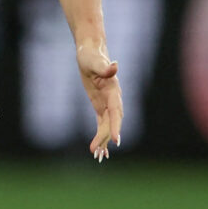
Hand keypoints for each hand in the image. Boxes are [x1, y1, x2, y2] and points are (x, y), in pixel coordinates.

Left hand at [79, 43, 122, 160]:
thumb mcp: (94, 60)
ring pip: (107, 126)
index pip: (116, 111)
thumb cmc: (91, 55)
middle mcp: (113, 99)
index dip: (116, 125)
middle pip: (112, 122)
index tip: (116, 139)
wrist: (91, 52)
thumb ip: (104, 66)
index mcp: (113, 90)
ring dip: (103, 141)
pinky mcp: (100, 105)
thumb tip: (114, 66)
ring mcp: (107, 103)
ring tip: (97, 156)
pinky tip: (98, 148)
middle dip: (106, 138)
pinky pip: (102, 123)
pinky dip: (101, 136)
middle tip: (97, 152)